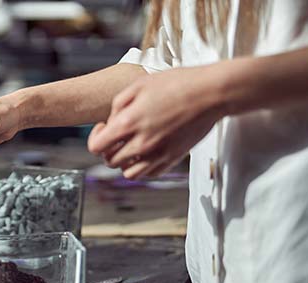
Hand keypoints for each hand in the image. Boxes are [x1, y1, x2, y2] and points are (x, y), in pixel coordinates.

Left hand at [87, 66, 223, 178]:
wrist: (212, 92)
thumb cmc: (179, 83)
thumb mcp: (140, 84)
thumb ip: (118, 105)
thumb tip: (111, 121)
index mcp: (129, 123)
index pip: (96, 147)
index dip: (95, 137)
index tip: (104, 128)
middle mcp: (142, 143)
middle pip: (110, 162)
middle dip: (109, 149)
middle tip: (118, 137)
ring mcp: (158, 154)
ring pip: (128, 174)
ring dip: (125, 162)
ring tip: (131, 147)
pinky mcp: (173, 159)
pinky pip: (149, 174)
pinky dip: (143, 167)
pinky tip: (147, 152)